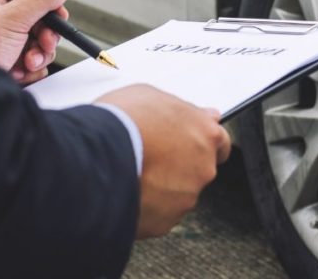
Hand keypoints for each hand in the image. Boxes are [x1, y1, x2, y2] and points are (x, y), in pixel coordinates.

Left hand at [0, 0, 67, 83]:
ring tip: (26, 63)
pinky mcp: (12, 66)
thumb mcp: (12, 19)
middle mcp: (4, 24)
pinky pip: (35, 65)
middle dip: (44, 38)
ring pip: (41, 47)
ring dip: (38, 57)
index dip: (50, 10)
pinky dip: (31, 71)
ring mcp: (8, 46)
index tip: (58, 19)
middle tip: (43, 44)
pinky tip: (18, 72)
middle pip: (41, 25)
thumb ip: (39, 0)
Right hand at [96, 85, 231, 237]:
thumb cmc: (122, 121)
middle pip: (198, 169)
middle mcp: (203, 168)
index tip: (191, 144)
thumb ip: (182, 109)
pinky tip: (126, 191)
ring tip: (133, 173)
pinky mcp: (166, 221)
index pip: (220, 142)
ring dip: (161, 187)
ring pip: (177, 193)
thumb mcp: (151, 95)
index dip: (202, 143)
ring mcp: (186, 197)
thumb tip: (199, 114)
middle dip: (179, 165)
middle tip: (151, 157)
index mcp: (205, 134)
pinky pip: (158, 214)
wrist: (97, 157)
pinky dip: (146, 206)